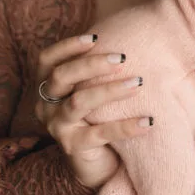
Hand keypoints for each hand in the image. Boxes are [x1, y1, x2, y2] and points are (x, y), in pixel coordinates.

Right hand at [33, 35, 151, 188]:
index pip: (47, 60)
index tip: (95, 38)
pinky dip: (126, 126)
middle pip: (61, 76)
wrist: (100, 161)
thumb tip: (130, 33)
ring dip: (110, 90)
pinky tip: (148, 120)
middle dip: (92, 64)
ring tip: (138, 83)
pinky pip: (100, 134)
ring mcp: (57, 127)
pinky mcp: (73, 147)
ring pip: (79, 102)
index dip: (67, 46)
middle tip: (123, 58)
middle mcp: (46, 105)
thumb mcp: (94, 88)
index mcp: (47, 86)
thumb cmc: (100, 115)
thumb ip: (99, 68)